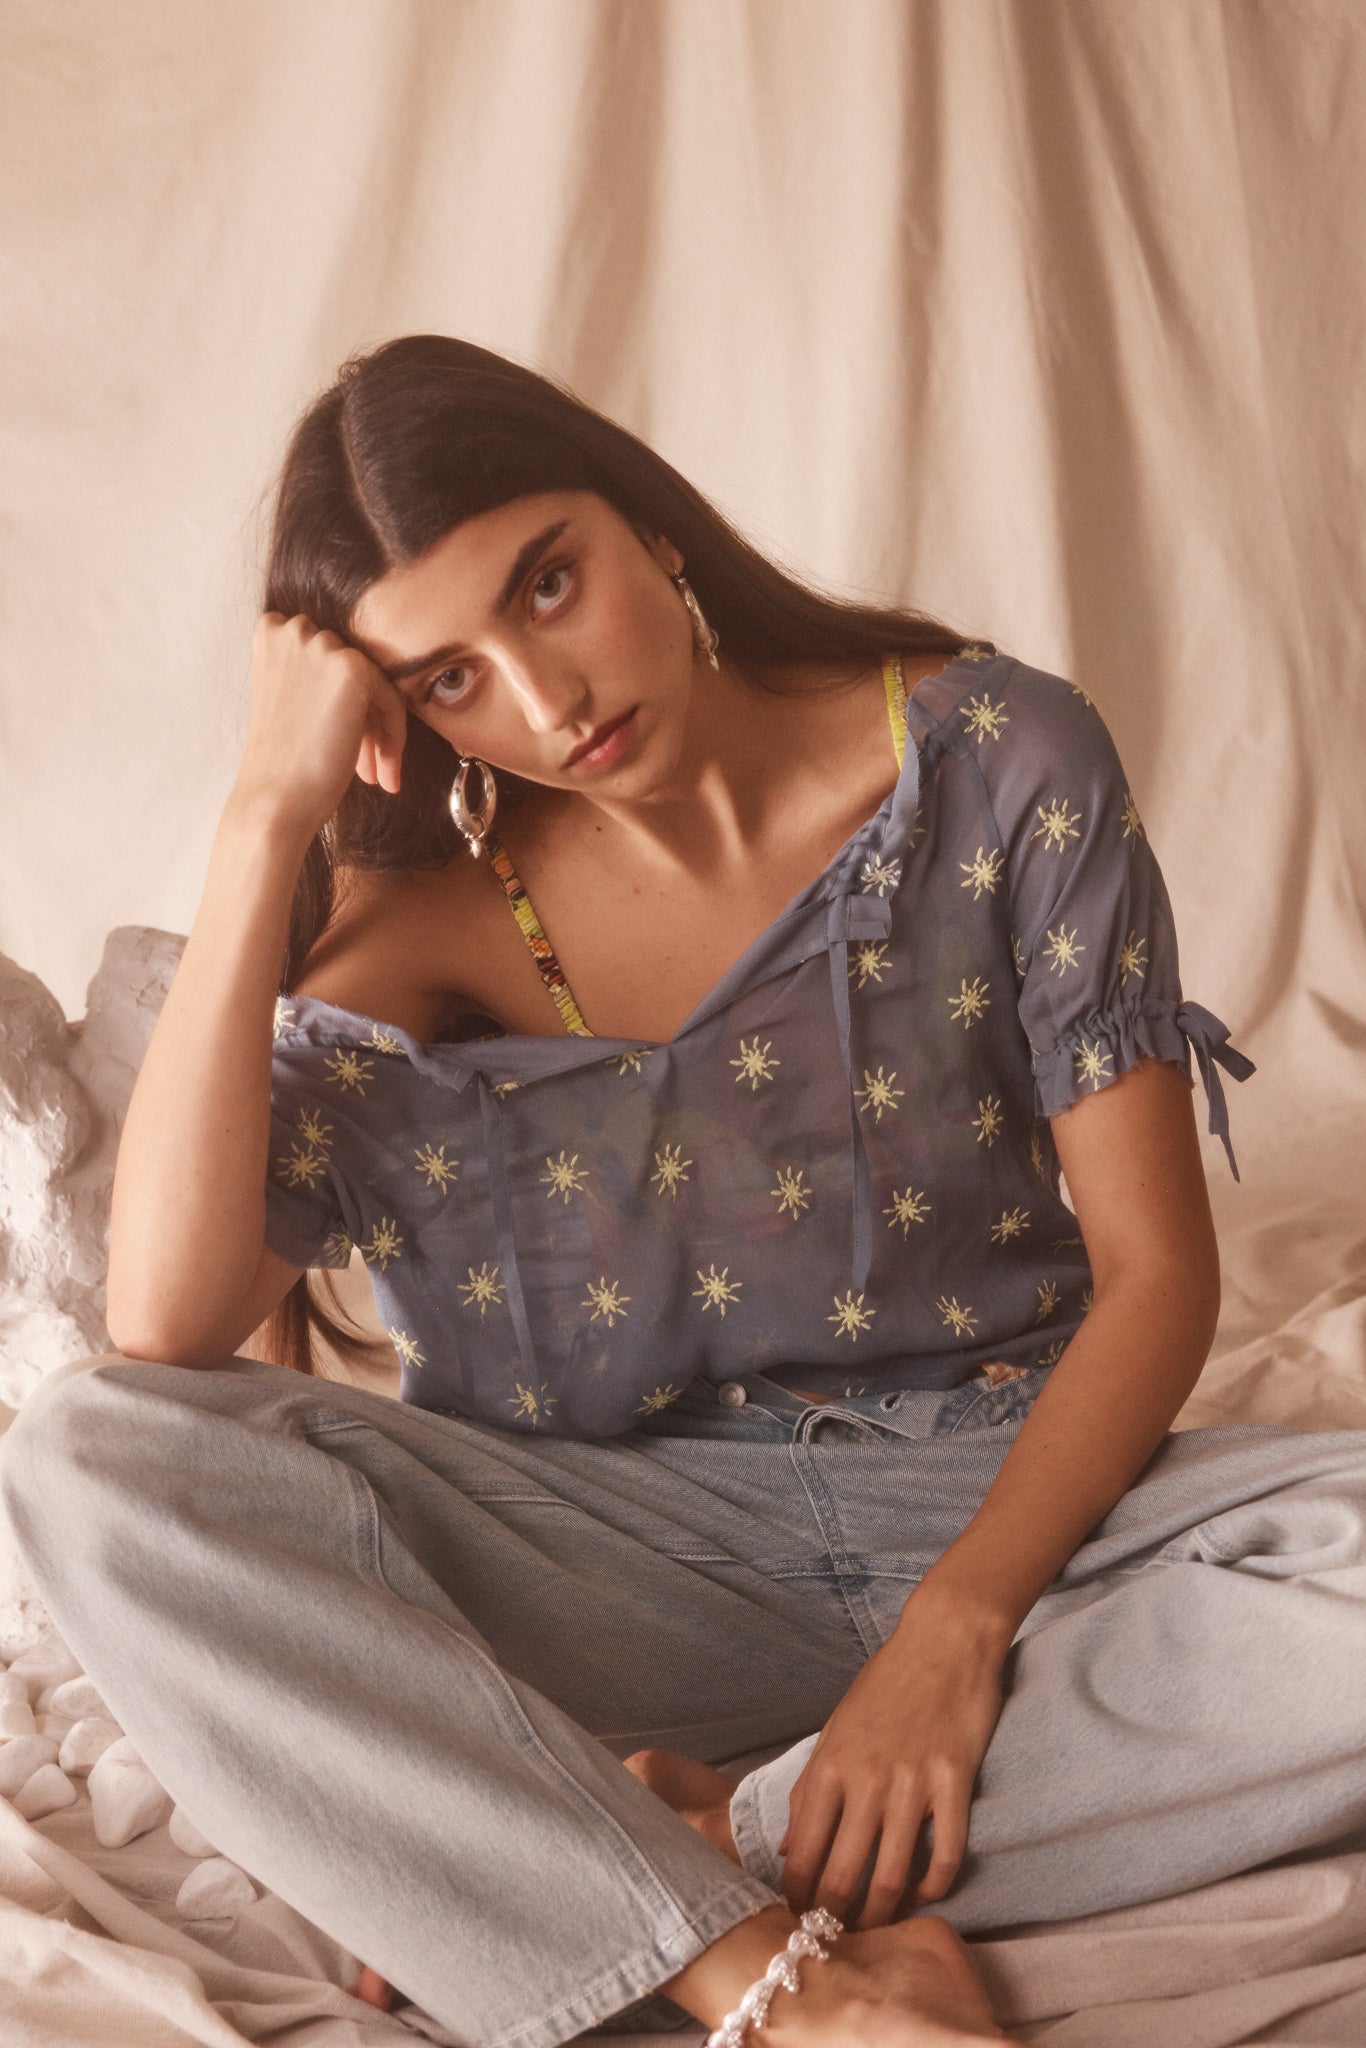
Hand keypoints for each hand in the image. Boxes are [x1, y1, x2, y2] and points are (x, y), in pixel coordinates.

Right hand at [233, 611, 408, 838]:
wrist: (272, 800)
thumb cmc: (278, 762)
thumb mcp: (287, 700)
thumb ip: (314, 675)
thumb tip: (364, 677)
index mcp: (270, 632)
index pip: (327, 655)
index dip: (339, 701)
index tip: (346, 741)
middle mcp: (293, 629)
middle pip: (352, 669)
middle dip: (362, 718)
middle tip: (365, 764)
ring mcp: (322, 645)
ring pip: (376, 685)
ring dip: (378, 732)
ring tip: (376, 775)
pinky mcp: (352, 668)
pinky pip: (393, 700)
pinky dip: (394, 737)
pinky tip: (385, 775)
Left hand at [778, 1601, 1006, 1929]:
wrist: (943, 1640)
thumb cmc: (884, 1685)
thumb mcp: (834, 1731)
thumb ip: (811, 1790)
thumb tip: (788, 1847)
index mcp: (829, 1766)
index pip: (801, 1853)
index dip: (796, 1899)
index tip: (797, 1923)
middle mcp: (865, 1780)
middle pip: (841, 1876)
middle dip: (834, 1920)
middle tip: (836, 1944)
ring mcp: (912, 1783)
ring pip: (891, 1878)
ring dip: (882, 1915)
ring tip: (876, 1933)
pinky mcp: (954, 1783)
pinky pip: (945, 1855)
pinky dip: (934, 1887)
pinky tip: (925, 1895)